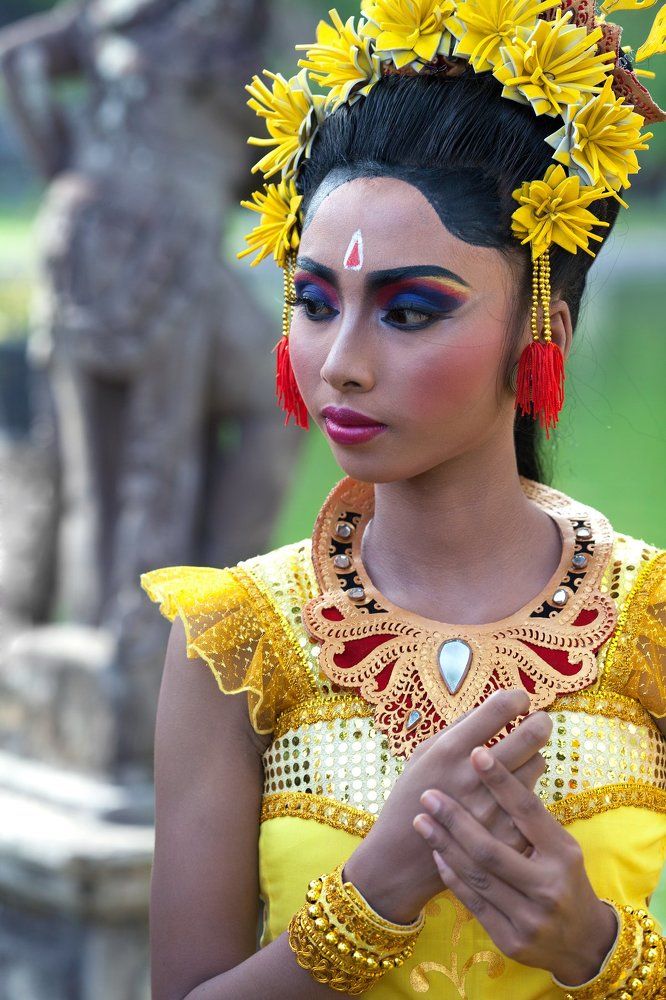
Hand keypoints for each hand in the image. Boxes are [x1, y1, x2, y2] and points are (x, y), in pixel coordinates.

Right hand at [343, 689, 551, 924]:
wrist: (401, 858)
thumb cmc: (411, 798)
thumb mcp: (423, 755)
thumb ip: (458, 729)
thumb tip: (495, 704)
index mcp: (450, 750)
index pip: (499, 708)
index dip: (516, 698)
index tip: (519, 700)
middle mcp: (473, 776)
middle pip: (530, 736)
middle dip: (540, 722)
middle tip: (539, 721)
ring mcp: (493, 807)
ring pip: (537, 765)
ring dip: (531, 757)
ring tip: (518, 761)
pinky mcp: (507, 835)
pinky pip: (533, 800)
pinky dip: (524, 791)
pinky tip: (510, 794)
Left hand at [414, 746, 617, 985]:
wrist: (582, 942)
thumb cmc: (564, 878)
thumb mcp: (560, 846)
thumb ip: (530, 819)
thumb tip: (496, 768)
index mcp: (563, 855)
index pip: (527, 811)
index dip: (501, 780)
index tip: (476, 752)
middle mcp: (548, 888)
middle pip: (490, 849)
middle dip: (454, 819)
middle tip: (428, 794)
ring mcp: (529, 918)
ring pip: (476, 875)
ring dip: (443, 844)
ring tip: (421, 819)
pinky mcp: (510, 941)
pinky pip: (473, 902)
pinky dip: (451, 874)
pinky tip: (435, 852)